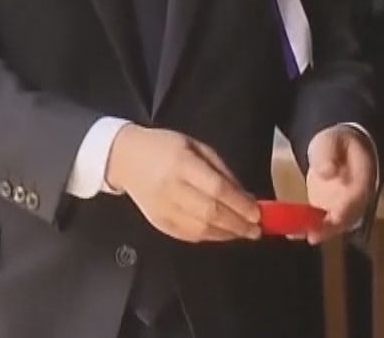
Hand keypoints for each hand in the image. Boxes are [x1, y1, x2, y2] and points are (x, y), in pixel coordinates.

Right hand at [105, 125, 261, 242]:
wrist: (125, 158)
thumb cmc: (165, 147)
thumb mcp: (197, 147)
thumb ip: (221, 171)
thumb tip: (245, 197)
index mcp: (181, 164)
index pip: (216, 189)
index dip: (239, 204)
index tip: (257, 213)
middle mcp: (171, 188)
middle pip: (210, 213)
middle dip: (238, 224)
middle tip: (256, 230)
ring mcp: (163, 209)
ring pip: (200, 229)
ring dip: (226, 234)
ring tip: (244, 233)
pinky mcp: (158, 223)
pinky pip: (188, 236)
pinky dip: (209, 237)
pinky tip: (222, 234)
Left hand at [304, 127, 377, 244]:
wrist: (338, 146)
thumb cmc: (337, 141)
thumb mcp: (332, 140)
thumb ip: (329, 155)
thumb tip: (327, 172)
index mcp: (363, 178)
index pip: (357, 198)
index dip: (345, 211)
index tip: (332, 219)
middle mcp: (357, 198)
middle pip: (347, 218)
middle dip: (330, 229)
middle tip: (312, 235)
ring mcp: (344, 206)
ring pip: (334, 225)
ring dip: (318, 232)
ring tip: (297, 233)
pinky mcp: (329, 210)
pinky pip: (321, 223)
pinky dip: (308, 228)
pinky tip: (292, 232)